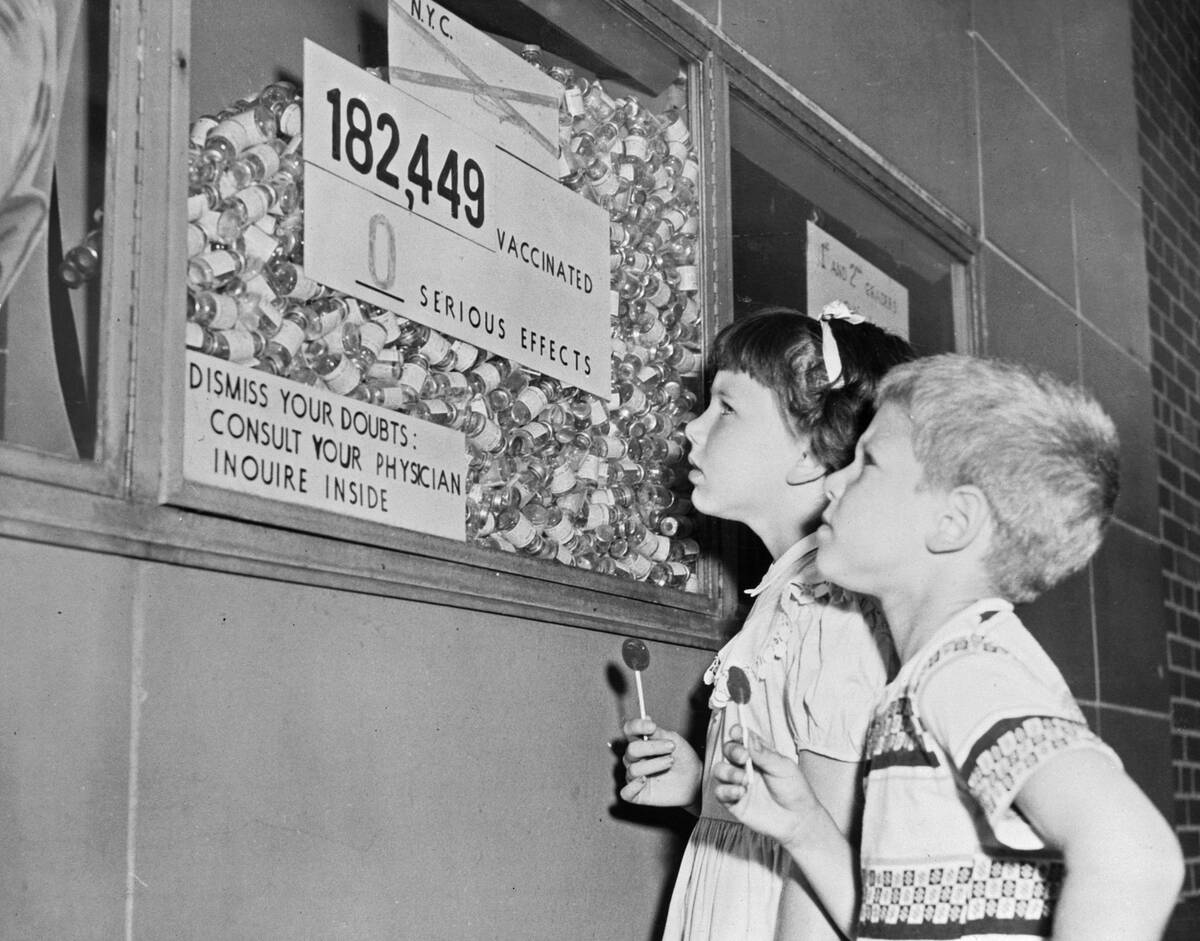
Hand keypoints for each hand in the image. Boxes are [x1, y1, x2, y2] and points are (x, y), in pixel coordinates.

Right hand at [618, 717, 702, 806]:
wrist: (696, 780)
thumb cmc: (684, 759)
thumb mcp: (673, 740)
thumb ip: (658, 732)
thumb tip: (646, 719)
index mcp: (641, 742)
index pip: (629, 730)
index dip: (636, 726)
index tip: (651, 726)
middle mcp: (635, 759)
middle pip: (631, 749)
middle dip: (652, 747)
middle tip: (671, 747)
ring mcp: (635, 777)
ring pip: (633, 769)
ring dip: (654, 764)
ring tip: (670, 762)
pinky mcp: (638, 795)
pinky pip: (626, 792)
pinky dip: (634, 786)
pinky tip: (646, 781)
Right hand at [712, 725, 819, 847]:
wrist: (798, 820)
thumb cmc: (795, 791)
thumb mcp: (784, 768)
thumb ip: (764, 754)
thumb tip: (748, 739)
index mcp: (758, 754)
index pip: (742, 738)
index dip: (737, 733)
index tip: (737, 733)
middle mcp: (746, 766)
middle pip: (728, 750)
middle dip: (732, 751)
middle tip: (743, 757)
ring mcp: (739, 783)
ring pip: (719, 770)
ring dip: (729, 772)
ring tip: (745, 779)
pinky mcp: (734, 802)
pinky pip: (720, 792)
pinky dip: (727, 790)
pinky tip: (741, 792)